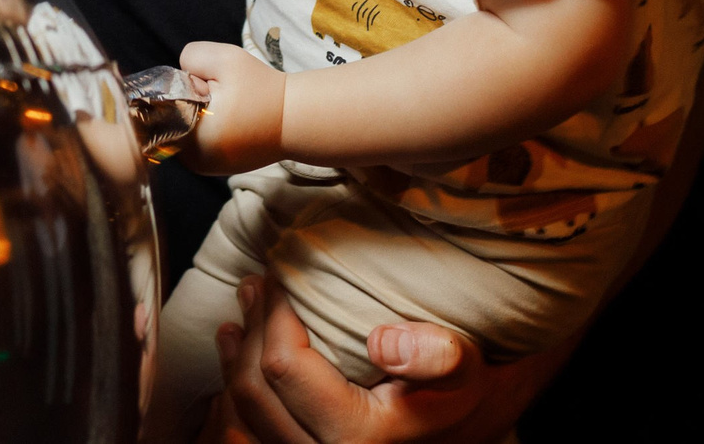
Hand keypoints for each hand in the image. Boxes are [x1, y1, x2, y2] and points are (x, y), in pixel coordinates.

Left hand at [179, 42, 286, 175]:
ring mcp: (204, 167)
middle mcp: (193, 161)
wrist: (297, 120)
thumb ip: (191, 56)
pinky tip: (233, 120)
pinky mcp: (217, 167)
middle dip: (191, 100)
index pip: (165, 104)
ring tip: (231, 109)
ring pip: (185, 127)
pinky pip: (199, 139)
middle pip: (173, 116)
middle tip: (224, 95)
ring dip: (199, 114)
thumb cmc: (263, 90)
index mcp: (191, 139)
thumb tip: (181, 73)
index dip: (186, 87)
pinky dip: (209, 126)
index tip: (210, 86)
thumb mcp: (225, 59)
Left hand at [199, 276, 521, 443]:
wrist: (467, 421)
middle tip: (255, 284)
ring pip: (245, 416)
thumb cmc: (463, 387)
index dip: (274, 315)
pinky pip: (251, 433)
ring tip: (241, 315)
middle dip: (250, 330)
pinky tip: (241, 356)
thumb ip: (436, 354)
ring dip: (237, 360)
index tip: (280, 276)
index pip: (286, 368)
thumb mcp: (464, 363)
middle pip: (256, 392)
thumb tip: (382, 343)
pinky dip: (240, 393)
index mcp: (358, 436)